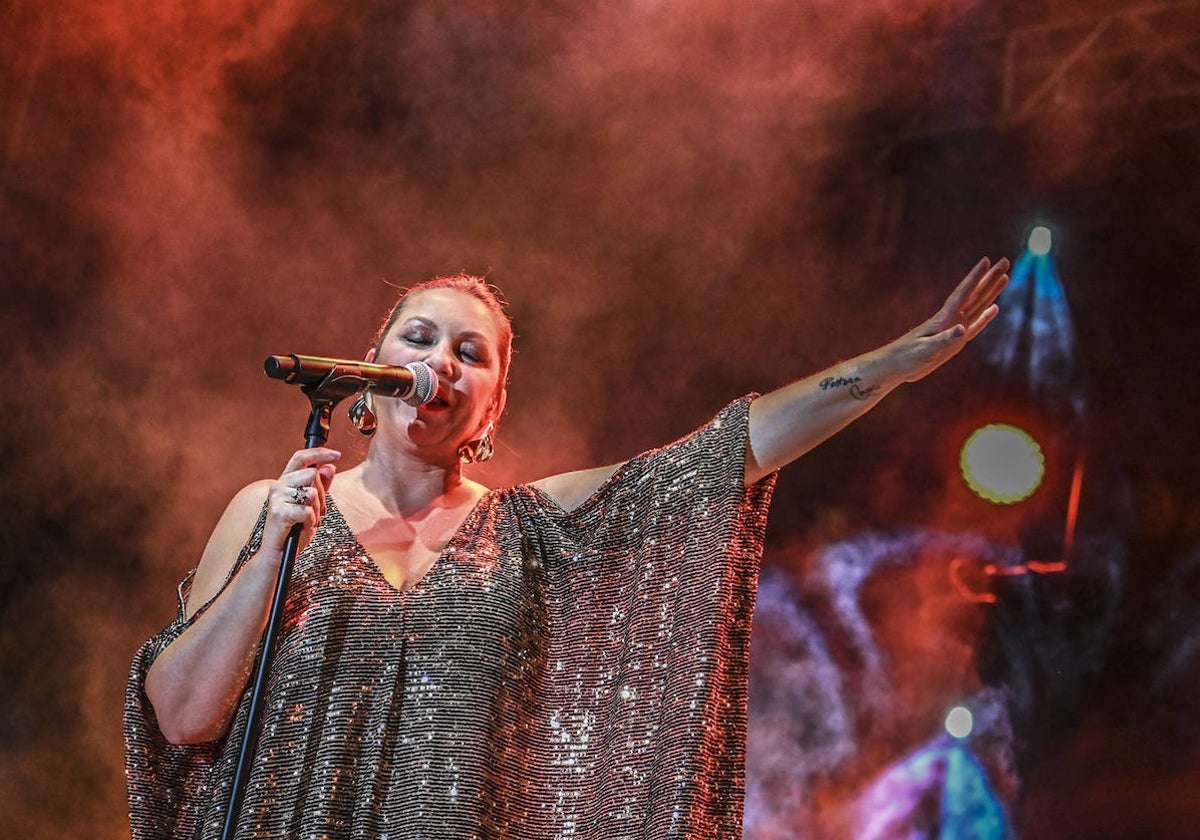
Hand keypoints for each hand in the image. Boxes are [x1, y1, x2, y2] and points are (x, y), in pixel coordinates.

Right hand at [263, 447, 339, 556]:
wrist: (279, 553)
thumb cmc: (295, 529)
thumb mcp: (313, 505)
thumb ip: (321, 486)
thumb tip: (330, 466)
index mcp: (286, 481)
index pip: (300, 457)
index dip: (319, 453)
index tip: (337, 454)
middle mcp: (279, 486)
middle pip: (312, 474)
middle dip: (321, 494)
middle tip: (316, 511)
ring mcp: (277, 498)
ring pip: (312, 493)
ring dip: (316, 510)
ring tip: (307, 520)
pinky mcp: (280, 512)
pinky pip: (308, 511)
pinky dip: (311, 522)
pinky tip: (302, 527)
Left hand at [892, 257, 1008, 383]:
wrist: (896, 366)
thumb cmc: (906, 358)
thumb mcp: (925, 350)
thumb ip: (944, 340)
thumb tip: (962, 329)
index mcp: (944, 319)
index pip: (963, 294)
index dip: (974, 278)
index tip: (986, 260)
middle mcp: (951, 320)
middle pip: (975, 294)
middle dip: (990, 278)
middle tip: (1005, 261)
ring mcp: (954, 329)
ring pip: (977, 305)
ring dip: (991, 291)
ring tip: (1005, 277)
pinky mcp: (955, 341)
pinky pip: (975, 325)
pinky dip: (986, 316)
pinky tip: (994, 308)